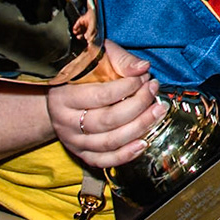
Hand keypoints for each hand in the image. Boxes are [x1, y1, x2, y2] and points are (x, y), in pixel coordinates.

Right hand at [46, 41, 162, 169]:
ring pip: (109, 142)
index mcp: (63, 96)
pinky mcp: (82, 154)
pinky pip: (104, 161)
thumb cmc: (82, 74)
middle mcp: (65, 122)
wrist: (62, 97)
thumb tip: (143, 68)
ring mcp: (73, 141)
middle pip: (107, 121)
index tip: (144, 77)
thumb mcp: (98, 58)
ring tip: (158, 111)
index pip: (101, 96)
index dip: (128, 87)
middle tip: (154, 91)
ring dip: (139, 128)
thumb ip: (121, 60)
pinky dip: (125, 155)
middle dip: (138, 106)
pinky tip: (143, 143)